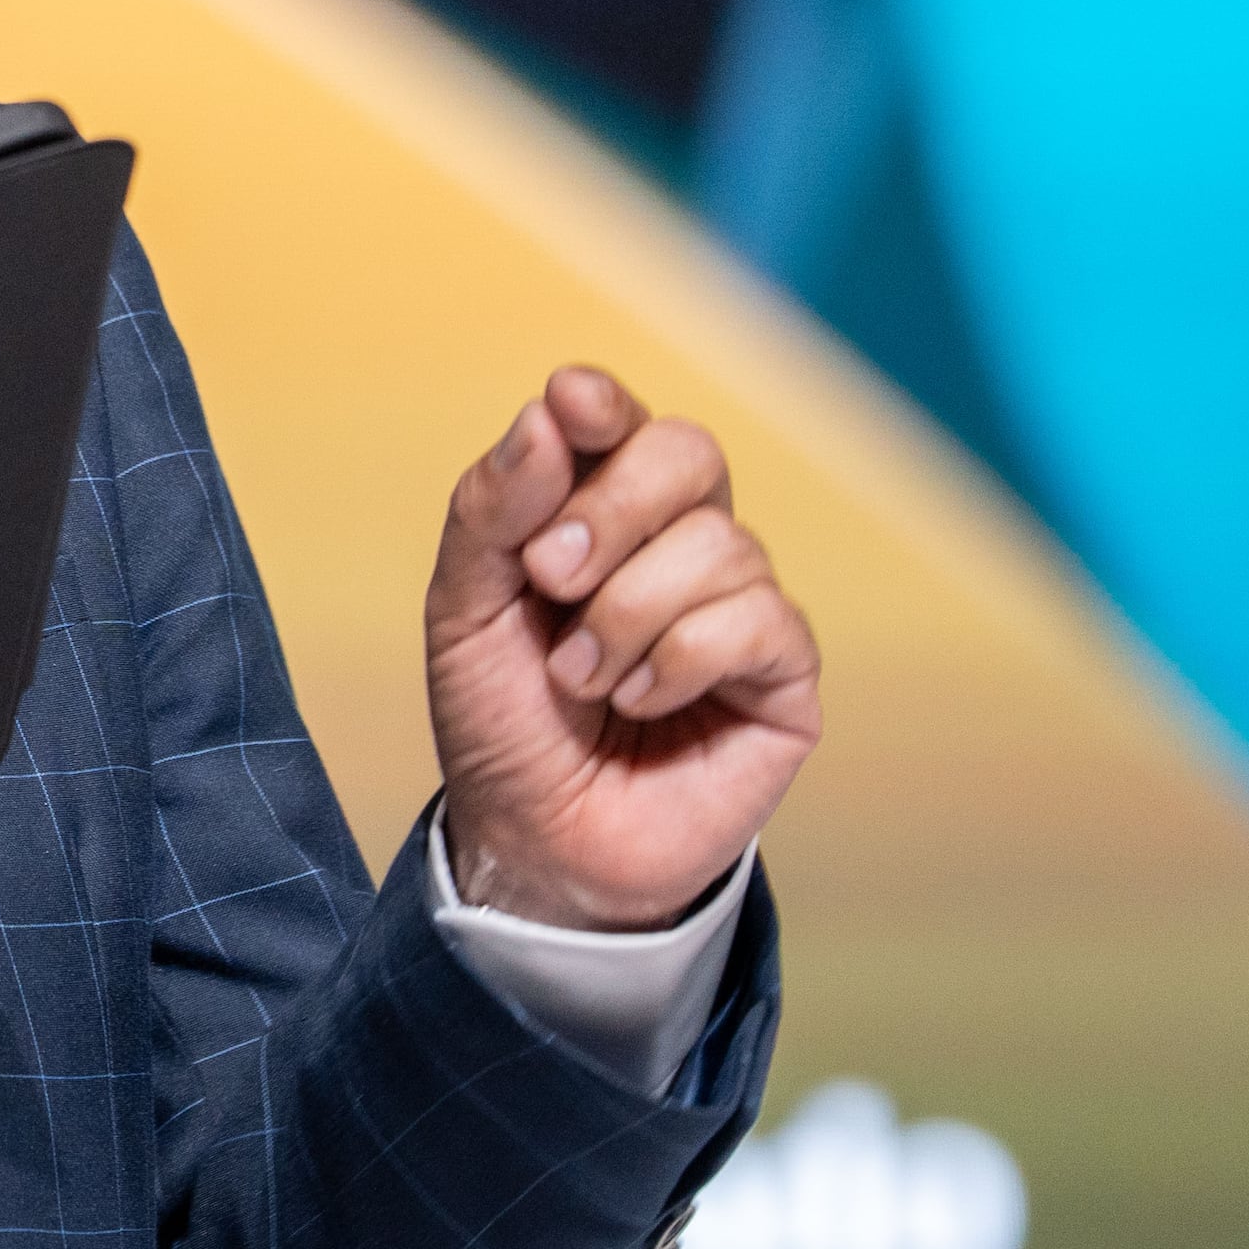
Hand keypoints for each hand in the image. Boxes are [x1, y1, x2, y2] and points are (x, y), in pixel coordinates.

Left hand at [421, 365, 821, 929]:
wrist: (536, 844)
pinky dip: (679, 661)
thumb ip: (493, 512)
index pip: (623, 424)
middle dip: (609, 510)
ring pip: (717, 544)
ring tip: (582, 679)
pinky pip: (757, 620)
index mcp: (601, 513)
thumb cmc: (503, 725)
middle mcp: (680, 545)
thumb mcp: (464, 614)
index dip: (605, 405)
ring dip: (625, 615)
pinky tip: (642, 701)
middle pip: (688, 454)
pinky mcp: (784, 676)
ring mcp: (739, 606)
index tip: (573, 404)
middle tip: (549, 577)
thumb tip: (550, 415)